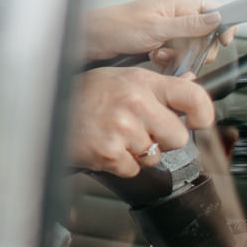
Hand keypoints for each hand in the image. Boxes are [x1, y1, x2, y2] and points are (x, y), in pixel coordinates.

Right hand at [68, 67, 215, 176]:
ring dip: (139, 153)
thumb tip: (189, 83)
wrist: (44, 109)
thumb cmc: (81, 93)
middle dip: (162, 139)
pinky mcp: (110, 152)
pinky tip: (106, 146)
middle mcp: (135, 103)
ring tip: (116, 136)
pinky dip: (121, 164)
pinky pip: (133, 169)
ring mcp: (122, 129)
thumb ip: (157, 84)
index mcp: (141, 82)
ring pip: (155, 156)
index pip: (193, 96)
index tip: (196, 121)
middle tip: (139, 130)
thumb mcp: (120, 77)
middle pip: (178, 137)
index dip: (203, 114)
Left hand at [82, 0, 231, 69]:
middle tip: (185, 53)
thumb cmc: (115, 26)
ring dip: (180, 56)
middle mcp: (174, 15)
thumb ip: (188, 25)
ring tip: (161, 55)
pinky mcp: (158, 43)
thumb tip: (216, 18)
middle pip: (205, 34)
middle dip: (199, 48)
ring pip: (190, 48)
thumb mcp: (156, 27)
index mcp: (176, 4)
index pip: (212, 9)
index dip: (222, 24)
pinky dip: (169, 60)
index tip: (223, 40)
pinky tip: (155, 59)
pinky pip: (175, 55)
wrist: (91, 39)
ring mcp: (166, 30)